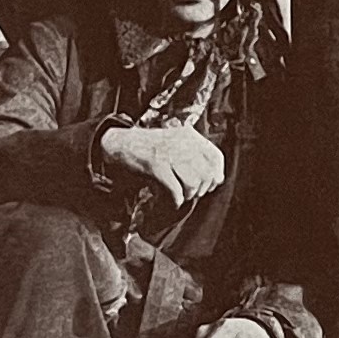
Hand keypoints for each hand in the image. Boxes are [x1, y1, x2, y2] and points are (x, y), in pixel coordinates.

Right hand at [98, 120, 226, 207]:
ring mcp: (169, 153)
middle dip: (201, 188)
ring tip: (183, 196)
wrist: (121, 143)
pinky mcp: (156, 165)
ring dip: (189, 195)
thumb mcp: (176, 143)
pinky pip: (175, 189)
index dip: (216, 174)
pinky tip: (174, 201)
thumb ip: (195, 155)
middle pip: (206, 173)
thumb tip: (215, 179)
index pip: (215, 157)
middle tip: (193, 192)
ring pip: (192, 183)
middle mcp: (182, 142)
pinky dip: (177, 200)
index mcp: (189, 136)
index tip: (210, 184)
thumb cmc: (151, 147)